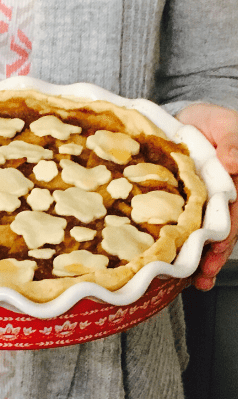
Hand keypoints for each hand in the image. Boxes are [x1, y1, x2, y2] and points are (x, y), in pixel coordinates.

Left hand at [176, 103, 237, 290]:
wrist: (180, 118)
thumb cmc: (209, 122)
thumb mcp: (225, 125)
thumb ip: (233, 143)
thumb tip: (234, 163)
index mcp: (232, 186)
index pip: (232, 215)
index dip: (225, 236)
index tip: (216, 251)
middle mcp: (217, 199)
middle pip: (218, 233)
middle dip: (211, 257)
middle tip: (202, 277)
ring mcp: (197, 204)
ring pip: (198, 235)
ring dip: (196, 258)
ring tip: (191, 280)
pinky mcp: (176, 204)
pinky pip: (175, 226)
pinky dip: (172, 244)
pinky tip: (166, 262)